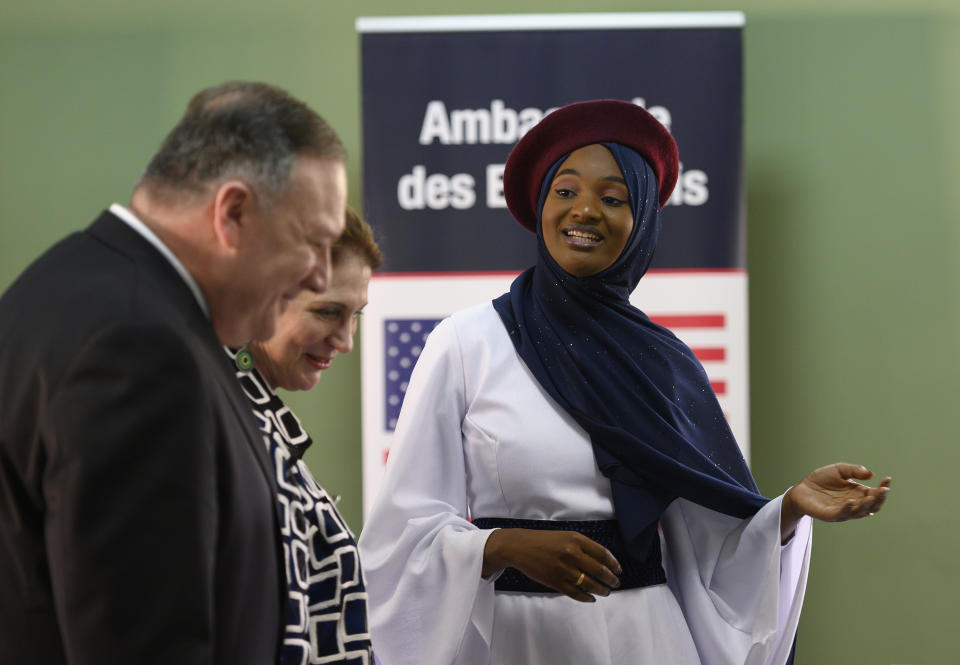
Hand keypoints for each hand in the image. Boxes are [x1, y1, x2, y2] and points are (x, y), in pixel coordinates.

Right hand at [482, 528, 620, 602]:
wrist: (519, 546)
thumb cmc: (543, 540)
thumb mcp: (565, 536)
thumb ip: (583, 546)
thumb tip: (602, 561)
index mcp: (576, 539)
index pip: (602, 553)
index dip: (614, 564)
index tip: (618, 570)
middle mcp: (572, 553)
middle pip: (599, 570)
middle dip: (611, 579)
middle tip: (615, 583)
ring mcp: (563, 569)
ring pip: (590, 584)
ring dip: (602, 590)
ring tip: (606, 592)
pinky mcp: (555, 581)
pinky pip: (575, 593)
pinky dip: (586, 598)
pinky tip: (591, 598)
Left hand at [781, 463, 890, 540]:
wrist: (801, 488)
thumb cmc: (821, 480)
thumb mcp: (839, 470)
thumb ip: (854, 470)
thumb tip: (871, 475)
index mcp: (858, 494)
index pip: (875, 494)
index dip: (883, 488)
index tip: (888, 479)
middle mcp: (853, 504)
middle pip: (871, 506)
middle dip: (879, 498)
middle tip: (883, 489)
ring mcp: (842, 511)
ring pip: (859, 512)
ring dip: (866, 505)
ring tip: (871, 496)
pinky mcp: (830, 515)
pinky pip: (841, 514)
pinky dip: (847, 509)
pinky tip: (851, 501)